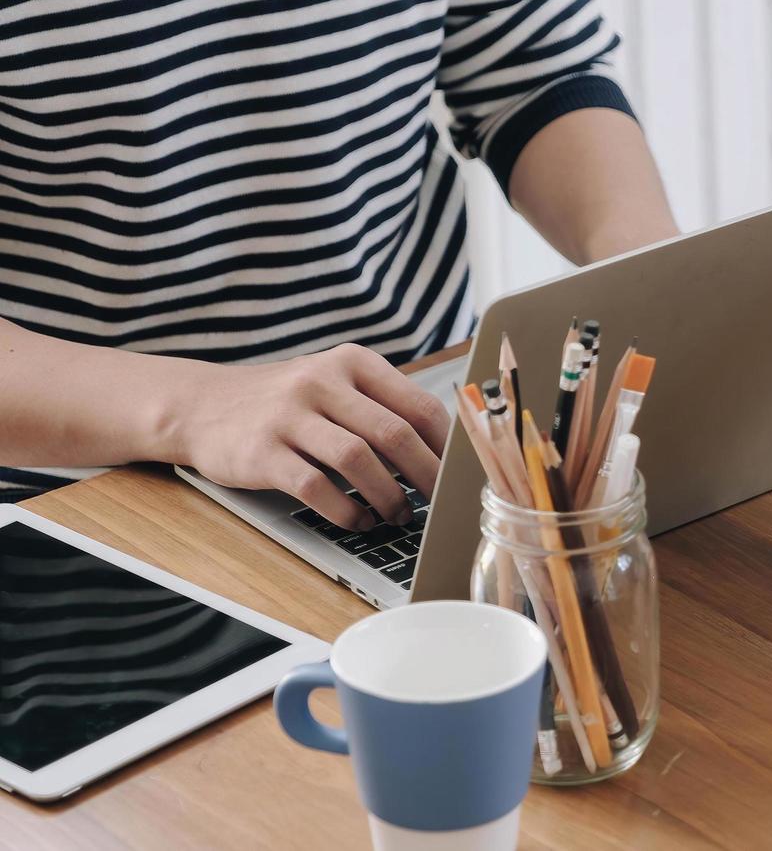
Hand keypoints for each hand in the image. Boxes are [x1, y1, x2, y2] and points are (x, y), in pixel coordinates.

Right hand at [162, 345, 447, 530]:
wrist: (200, 405)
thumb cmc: (286, 404)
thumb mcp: (333, 385)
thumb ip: (380, 408)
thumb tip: (442, 456)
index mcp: (352, 362)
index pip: (419, 406)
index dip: (446, 448)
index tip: (458, 477)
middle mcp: (321, 381)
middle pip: (394, 434)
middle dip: (426, 477)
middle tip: (437, 505)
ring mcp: (289, 415)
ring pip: (358, 461)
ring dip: (387, 497)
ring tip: (397, 515)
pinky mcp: (262, 452)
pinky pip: (316, 488)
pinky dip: (345, 511)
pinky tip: (358, 521)